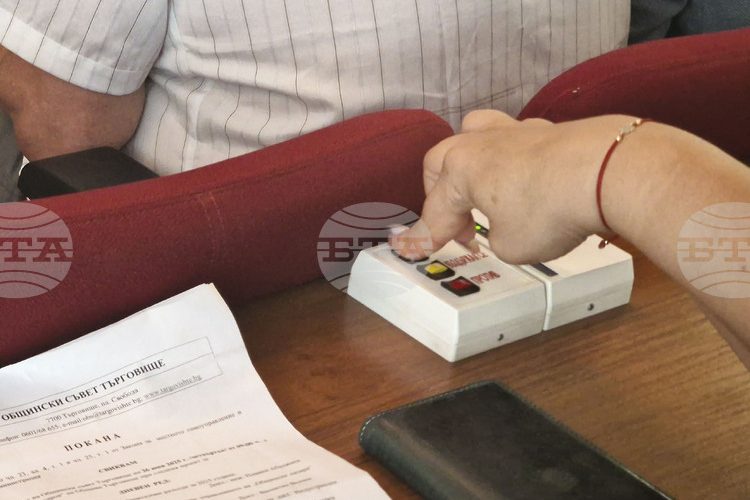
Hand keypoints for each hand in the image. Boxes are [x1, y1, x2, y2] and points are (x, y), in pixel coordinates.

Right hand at [391, 110, 636, 263]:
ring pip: (476, 135)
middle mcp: (482, 143)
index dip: (426, 236)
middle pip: (443, 160)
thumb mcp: (512, 246)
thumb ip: (498, 239)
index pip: (435, 209)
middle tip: (456, 224)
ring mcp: (516, 132)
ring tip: (482, 189)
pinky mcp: (549, 130)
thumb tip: (505, 230)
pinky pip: (515, 142)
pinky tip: (526, 184)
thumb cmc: (553, 207)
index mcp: (461, 169)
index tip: (419, 249)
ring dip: (471, 163)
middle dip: (441, 193)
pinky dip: (511, 162)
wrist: (608, 171)